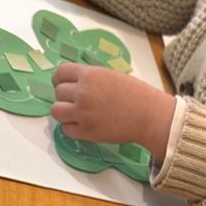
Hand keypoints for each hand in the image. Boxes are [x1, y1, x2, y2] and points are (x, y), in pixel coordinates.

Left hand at [51, 64, 176, 159]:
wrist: (148, 115)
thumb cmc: (135, 94)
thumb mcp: (110, 75)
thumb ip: (90, 78)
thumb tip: (74, 84)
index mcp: (89, 75)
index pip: (60, 73)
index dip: (60, 79)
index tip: (63, 84)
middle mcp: (82, 92)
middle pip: (58, 93)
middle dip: (65, 97)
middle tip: (77, 102)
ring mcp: (83, 113)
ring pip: (56, 111)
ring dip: (64, 112)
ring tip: (76, 114)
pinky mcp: (86, 132)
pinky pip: (66, 130)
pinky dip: (72, 128)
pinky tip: (83, 126)